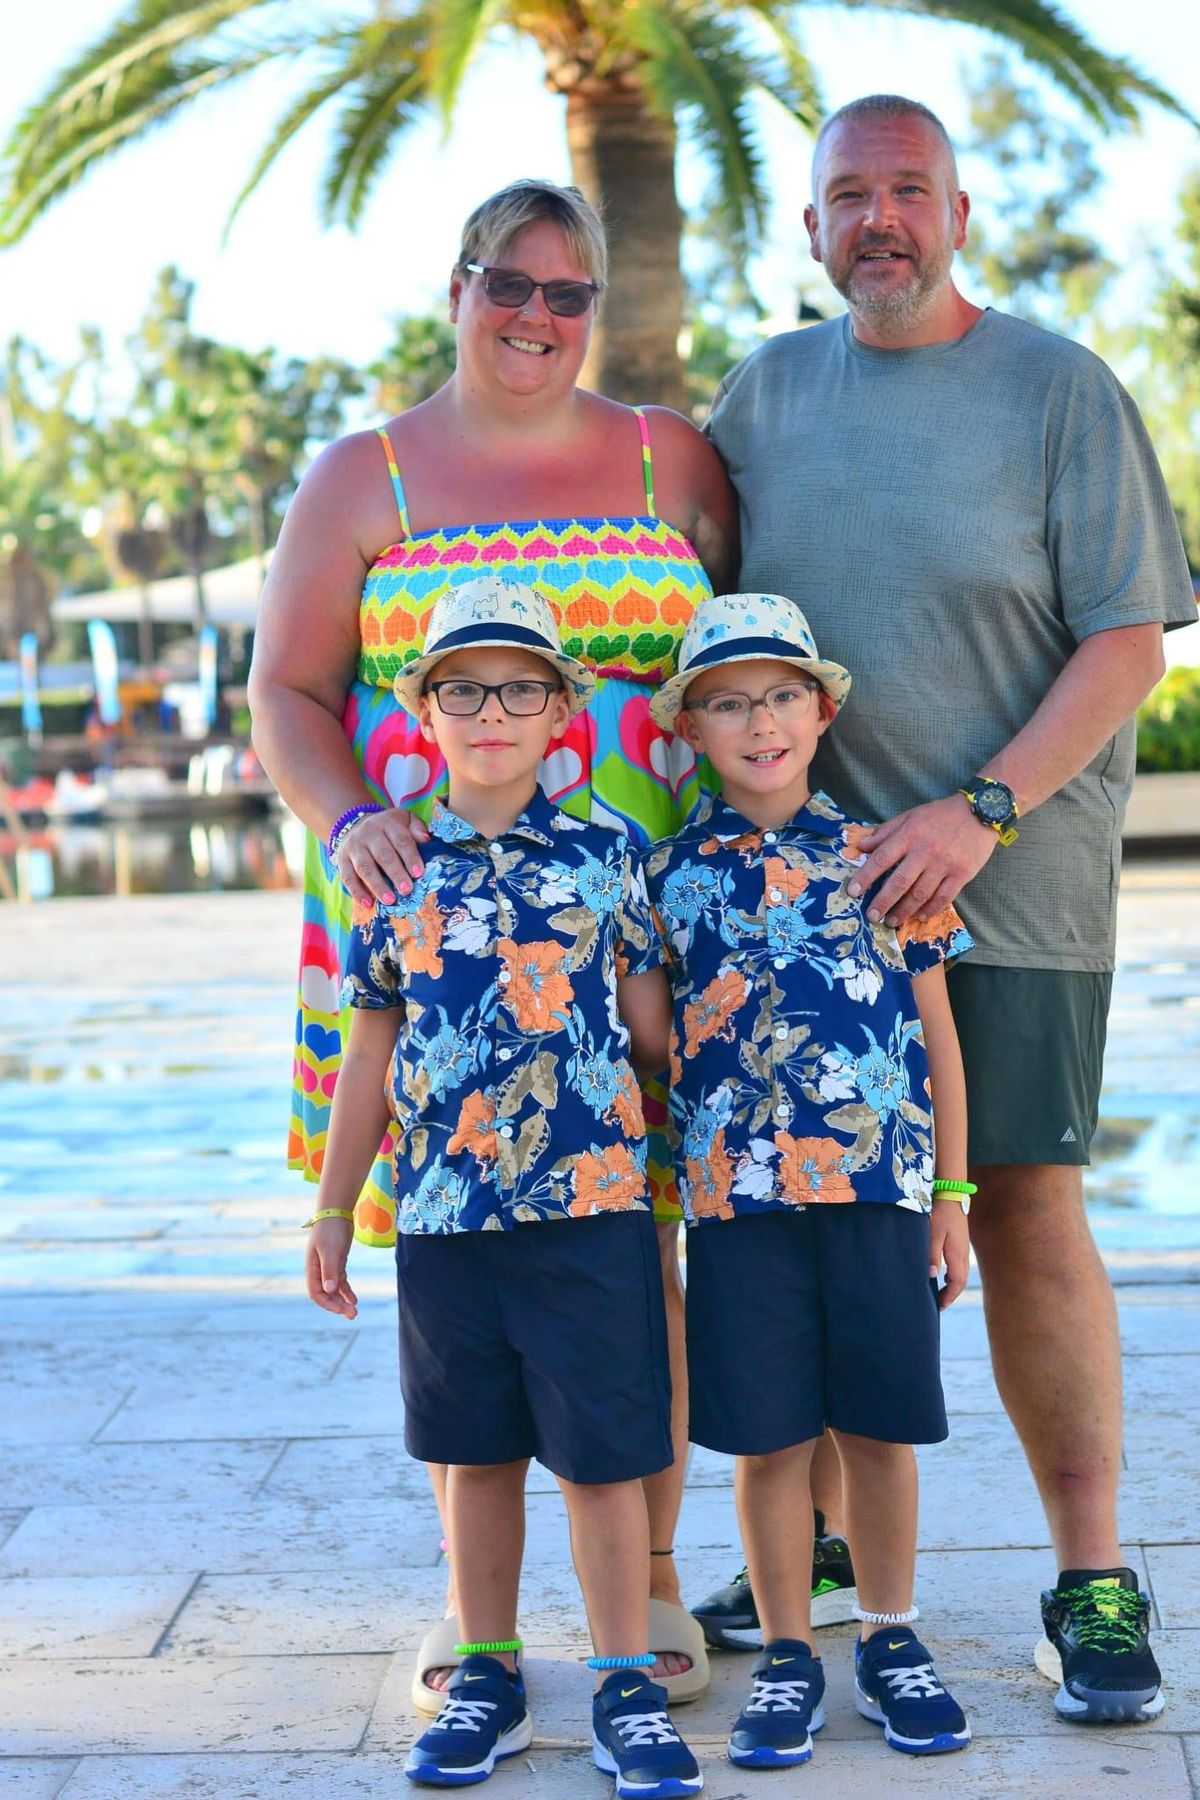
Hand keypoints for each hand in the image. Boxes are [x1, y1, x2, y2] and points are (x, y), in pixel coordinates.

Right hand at [305, 1217, 357, 1318]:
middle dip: (338, 1306)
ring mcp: (328, 1267)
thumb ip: (330, 1270)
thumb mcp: (330, 1251)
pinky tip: (354, 1299)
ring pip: (334, 1290)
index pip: (316, 1293)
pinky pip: (341, 1282)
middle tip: (353, 1315)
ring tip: (354, 1312)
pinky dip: (347, 1291)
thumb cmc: (330, 1230)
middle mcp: (319, 1271)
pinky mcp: (337, 1262)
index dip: (328, 1304)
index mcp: (312, 1269)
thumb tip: (329, 1290)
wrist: (337, 1213)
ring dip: (343, 1301)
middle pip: (326, 1294)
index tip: (342, 1310)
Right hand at [335, 806, 430, 905]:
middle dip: (396, 874)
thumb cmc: (389, 828)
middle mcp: (368, 833)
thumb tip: (426, 840)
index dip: (410, 857)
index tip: (418, 873)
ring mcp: (353, 846)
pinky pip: (348, 877)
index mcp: (388, 823)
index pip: (401, 839)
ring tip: (390, 901)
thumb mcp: (405, 820)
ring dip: (377, 886)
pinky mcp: (341, 859)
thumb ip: (417, 828)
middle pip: (383, 854)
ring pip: (364, 867)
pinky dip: (357, 892)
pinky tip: (368, 904)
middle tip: (407, 890)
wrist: (356, 824)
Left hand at [849, 796, 997, 927]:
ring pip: (920, 894)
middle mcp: (925, 851)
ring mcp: (944, 864)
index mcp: (909, 835)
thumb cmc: (940, 814)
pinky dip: (930, 910)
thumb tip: (861, 847)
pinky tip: (919, 917)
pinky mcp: (962, 874)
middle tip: (872, 916)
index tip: (853, 891)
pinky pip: (943, 898)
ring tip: (892, 921)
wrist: (981, 812)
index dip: (865, 876)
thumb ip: (885, 832)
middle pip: (899, 882)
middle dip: (883, 901)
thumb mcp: (910, 815)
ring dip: (904, 910)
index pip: (882, 858)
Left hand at [930, 1199, 969, 1309]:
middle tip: (939, 1304)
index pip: (956, 1283)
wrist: (952, 1195)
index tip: (940, 1306)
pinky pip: (958, 1265)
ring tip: (940, 1293)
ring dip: (952, 1285)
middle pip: (960, 1281)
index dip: (949, 1296)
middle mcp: (963, 1254)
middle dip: (951, 1294)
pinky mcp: (960, 1243)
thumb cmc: (941, 1214)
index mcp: (957, 1255)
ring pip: (960, 1274)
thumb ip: (932, 1255)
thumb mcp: (933, 1234)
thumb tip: (931, 1275)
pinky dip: (952, 1275)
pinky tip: (942, 1275)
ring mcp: (963, 1248)